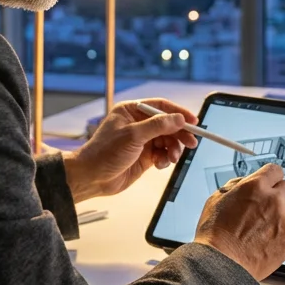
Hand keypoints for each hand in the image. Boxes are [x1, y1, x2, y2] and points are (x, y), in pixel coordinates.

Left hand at [61, 99, 198, 201]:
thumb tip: (179, 119)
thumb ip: (157, 126)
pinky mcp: (144, 156)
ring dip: (173, 149)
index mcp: (131, 111)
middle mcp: (137, 123)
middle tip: (192, 143)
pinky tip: (160, 164)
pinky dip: (165, 159)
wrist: (92, 178)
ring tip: (172, 158)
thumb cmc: (105, 153)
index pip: (160, 106)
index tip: (193, 120)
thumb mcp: (132, 136)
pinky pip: (162, 154)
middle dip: (179, 134)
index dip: (178, 112)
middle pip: (167, 124)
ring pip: (167, 140)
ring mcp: (141, 140)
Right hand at [193, 163, 284, 280]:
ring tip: (269, 224)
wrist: (222, 264)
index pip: (275, 170)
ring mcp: (284, 220)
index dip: (271, 177)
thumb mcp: (216, 199)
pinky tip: (274, 236)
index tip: (270, 182)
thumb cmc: (215, 235)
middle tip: (269, 204)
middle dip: (279, 194)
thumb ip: (235, 186)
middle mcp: (273, 200)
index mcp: (255, 186)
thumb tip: (245, 183)